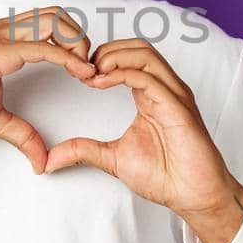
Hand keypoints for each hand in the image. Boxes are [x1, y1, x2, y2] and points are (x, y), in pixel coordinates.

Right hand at [0, 6, 97, 174]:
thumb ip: (21, 134)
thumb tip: (40, 160)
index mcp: (2, 38)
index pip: (47, 22)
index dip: (71, 41)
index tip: (83, 70)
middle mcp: (3, 30)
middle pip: (57, 14)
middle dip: (81, 38)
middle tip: (88, 69)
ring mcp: (1, 37)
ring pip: (55, 21)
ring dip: (79, 43)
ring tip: (86, 71)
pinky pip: (44, 47)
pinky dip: (69, 58)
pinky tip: (80, 73)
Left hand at [42, 38, 242, 216]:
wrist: (192, 196)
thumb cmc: (165, 176)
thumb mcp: (113, 159)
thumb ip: (84, 151)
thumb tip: (50, 158)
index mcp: (151, 94)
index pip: (129, 56)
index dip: (100, 58)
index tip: (76, 74)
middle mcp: (165, 89)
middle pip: (137, 47)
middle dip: (105, 50)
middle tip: (80, 69)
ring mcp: (174, 95)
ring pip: (144, 54)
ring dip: (113, 57)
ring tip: (90, 73)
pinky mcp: (178, 108)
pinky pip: (149, 78)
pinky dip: (122, 74)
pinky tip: (100, 83)